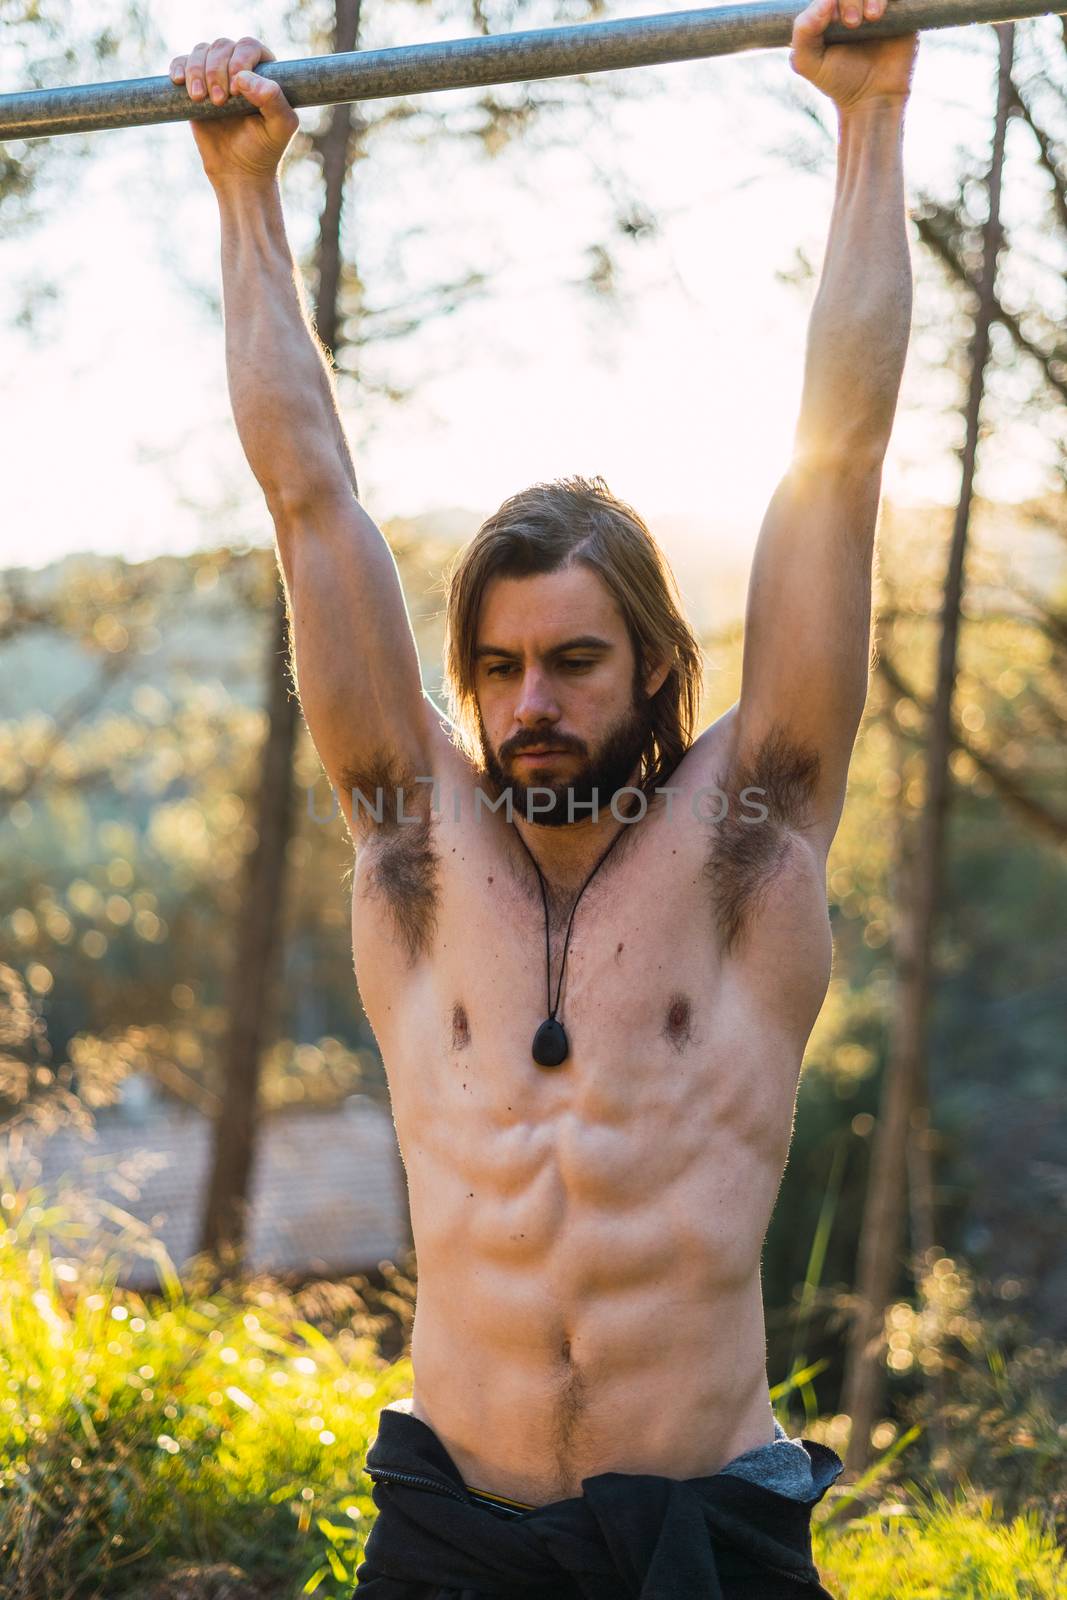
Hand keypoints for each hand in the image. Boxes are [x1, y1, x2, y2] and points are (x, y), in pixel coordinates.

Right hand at [169, 36, 298, 186]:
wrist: (239, 171)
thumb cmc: (264, 149)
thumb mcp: (280, 127)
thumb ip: (274, 99)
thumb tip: (243, 78)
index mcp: (264, 71)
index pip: (249, 47)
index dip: (239, 61)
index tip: (236, 90)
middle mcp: (239, 67)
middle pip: (222, 46)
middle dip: (216, 70)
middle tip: (219, 101)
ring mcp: (215, 74)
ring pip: (201, 51)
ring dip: (196, 71)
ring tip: (200, 99)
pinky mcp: (195, 85)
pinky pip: (181, 62)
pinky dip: (178, 67)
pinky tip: (179, 82)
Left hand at [790, 0, 917, 112]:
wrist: (872, 99)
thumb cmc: (839, 81)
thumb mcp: (808, 61)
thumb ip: (803, 31)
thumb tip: (826, 0)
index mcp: (831, 9)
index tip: (836, 22)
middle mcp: (856, 3)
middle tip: (852, 23)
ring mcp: (879, 5)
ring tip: (872, 18)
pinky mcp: (901, 11)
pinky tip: (880, 15)